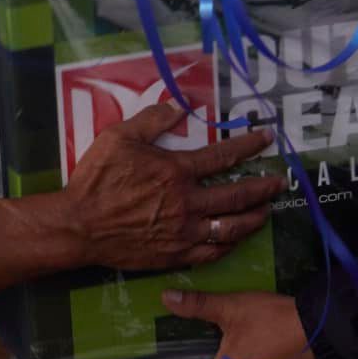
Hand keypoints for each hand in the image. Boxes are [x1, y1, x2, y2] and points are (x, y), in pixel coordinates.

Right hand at [61, 102, 283, 270]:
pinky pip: (211, 253)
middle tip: (278, 183)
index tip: (266, 138)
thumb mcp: (119, 137)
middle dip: (263, 187)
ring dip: (253, 218)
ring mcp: (183, 232)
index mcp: (176, 172)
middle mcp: (187, 203)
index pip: (223, 156)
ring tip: (265, 212)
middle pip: (237, 195)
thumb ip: (152, 119)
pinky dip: (229, 245)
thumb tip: (180, 104)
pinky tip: (236, 239)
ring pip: (230, 228)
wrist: (79, 225)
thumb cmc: (96, 180)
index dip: (248, 145)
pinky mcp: (174, 254)